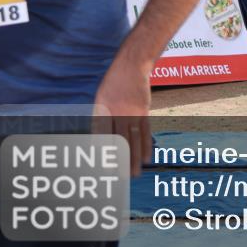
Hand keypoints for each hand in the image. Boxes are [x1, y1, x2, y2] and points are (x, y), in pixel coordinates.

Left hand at [93, 56, 151, 176]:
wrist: (131, 66)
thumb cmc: (112, 82)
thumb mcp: (100, 97)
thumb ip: (100, 117)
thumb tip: (100, 139)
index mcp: (103, 110)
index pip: (102, 138)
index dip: (103, 154)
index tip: (104, 170)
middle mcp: (117, 113)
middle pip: (119, 142)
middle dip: (120, 162)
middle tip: (121, 179)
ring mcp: (132, 113)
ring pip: (133, 140)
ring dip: (134, 159)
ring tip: (134, 174)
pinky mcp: (144, 111)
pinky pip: (145, 132)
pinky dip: (146, 145)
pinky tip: (146, 158)